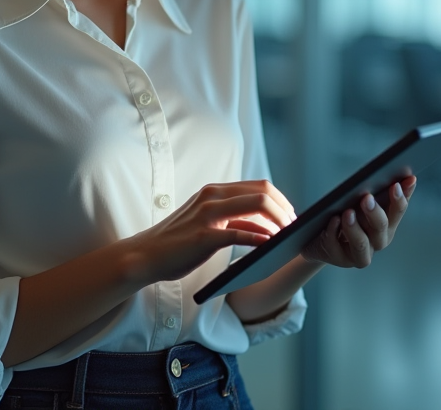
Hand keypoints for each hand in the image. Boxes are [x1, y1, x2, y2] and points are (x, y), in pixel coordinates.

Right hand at [128, 180, 296, 283]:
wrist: (146, 255)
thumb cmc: (180, 242)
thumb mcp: (210, 223)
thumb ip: (235, 219)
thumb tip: (268, 226)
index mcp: (215, 191)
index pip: (259, 185)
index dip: (281, 200)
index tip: (291, 217)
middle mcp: (213, 196)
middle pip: (263, 192)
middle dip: (285, 209)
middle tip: (293, 228)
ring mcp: (208, 214)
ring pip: (257, 205)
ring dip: (278, 222)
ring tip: (286, 238)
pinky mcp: (205, 236)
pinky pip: (241, 234)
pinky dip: (260, 239)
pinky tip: (268, 248)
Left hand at [299, 176, 415, 268]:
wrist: (321, 240)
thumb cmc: (347, 217)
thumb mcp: (363, 204)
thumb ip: (379, 192)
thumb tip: (399, 174)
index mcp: (387, 225)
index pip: (398, 211)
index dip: (400, 199)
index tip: (397, 185)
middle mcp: (377, 241)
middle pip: (381, 228)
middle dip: (375, 212)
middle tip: (367, 198)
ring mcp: (359, 253)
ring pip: (360, 243)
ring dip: (354, 227)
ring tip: (347, 212)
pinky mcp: (339, 258)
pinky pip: (335, 246)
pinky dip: (333, 232)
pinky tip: (332, 221)